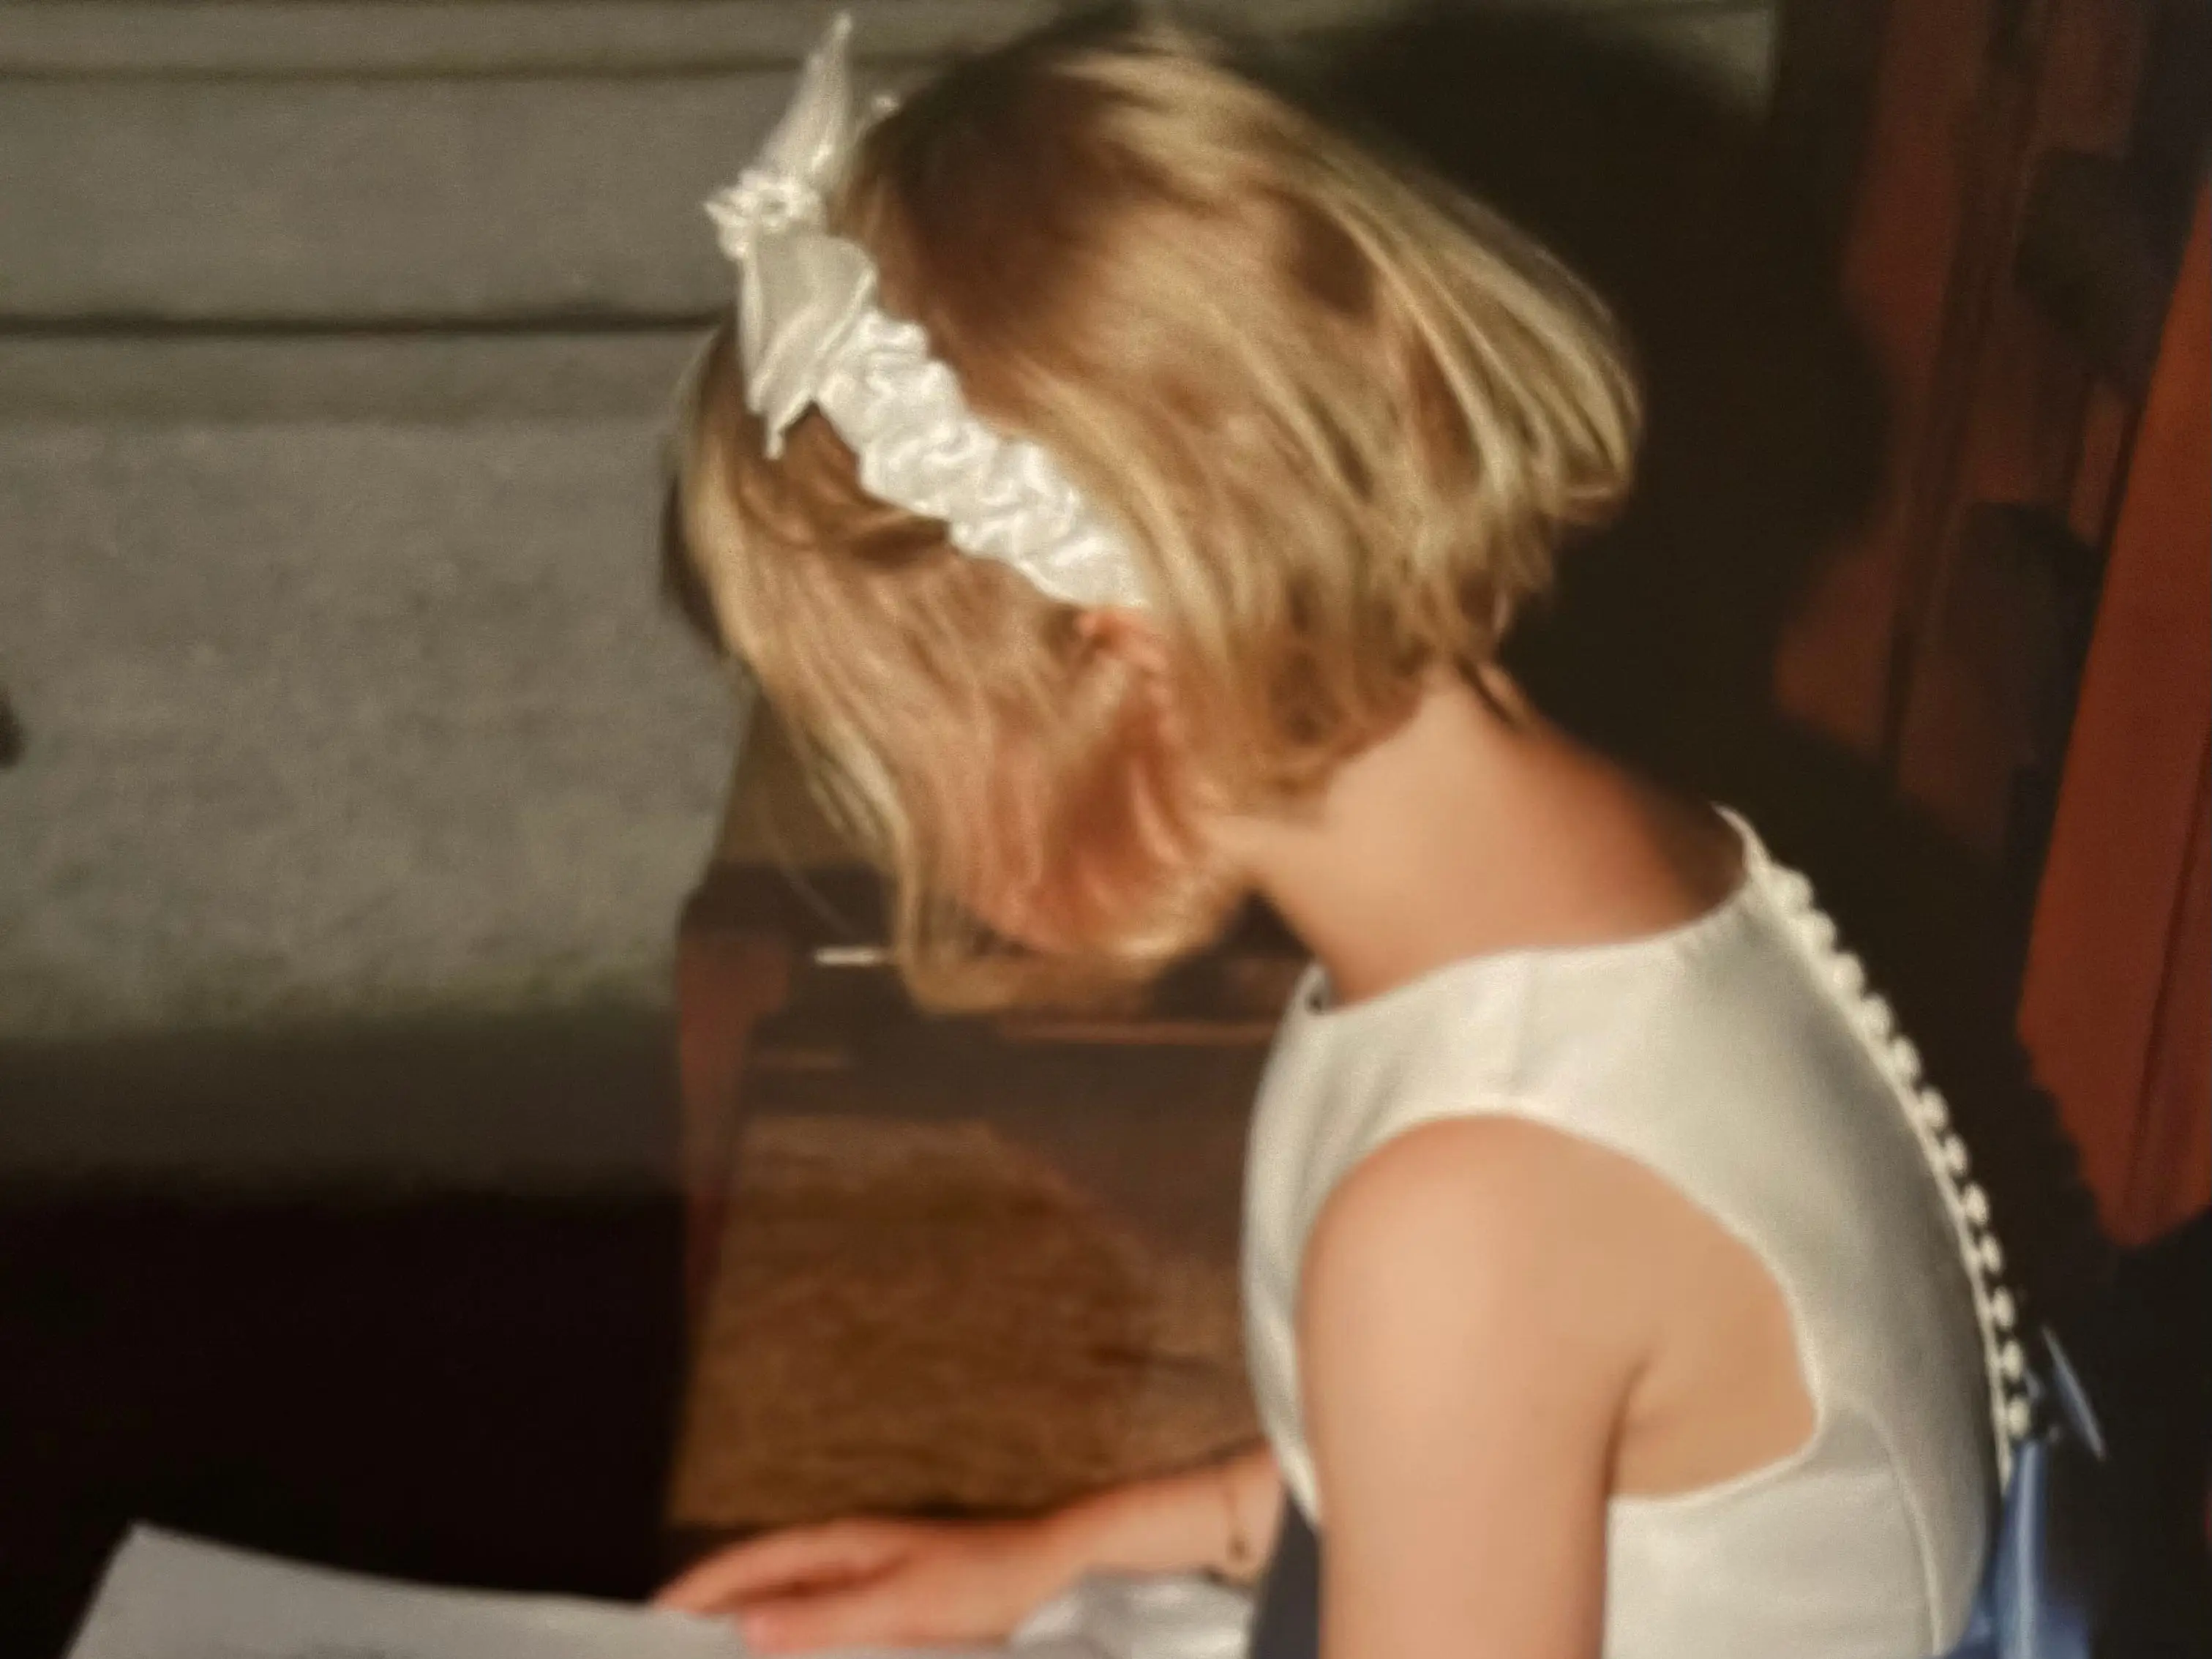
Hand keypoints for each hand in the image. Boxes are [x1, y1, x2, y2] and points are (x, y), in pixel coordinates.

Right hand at [653, 1515, 1077, 1651]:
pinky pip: (824, 1623)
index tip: (648, 1617)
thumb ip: (825, 1618)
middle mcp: (848, 1555)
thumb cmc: (987, 1583)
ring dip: (752, 1630)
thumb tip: (748, 1628)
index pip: (749, 1563)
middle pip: (761, 1582)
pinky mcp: (893, 1606)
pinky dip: (795, 1641)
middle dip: (712, 1611)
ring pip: (791, 1605)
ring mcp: (870, 1578)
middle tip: (664, 1648)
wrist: (1057, 1572)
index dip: (697, 1588)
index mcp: (841, 1544)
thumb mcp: (901, 1606)